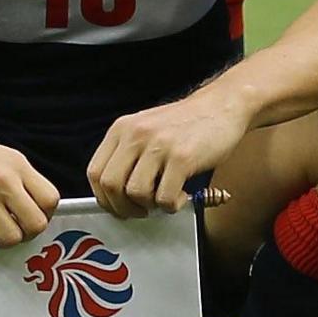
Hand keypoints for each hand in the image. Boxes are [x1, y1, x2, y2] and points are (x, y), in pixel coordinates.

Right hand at [0, 121, 59, 253]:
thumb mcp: (2, 156)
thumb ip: (21, 180)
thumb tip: (37, 209)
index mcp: (16, 165)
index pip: (50, 199)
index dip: (45, 214)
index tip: (32, 216)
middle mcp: (2, 181)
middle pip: (35, 224)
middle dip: (27, 232)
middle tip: (14, 228)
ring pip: (11, 239)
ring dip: (3, 240)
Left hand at [88, 89, 248, 216]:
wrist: (222, 105)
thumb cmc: (186, 125)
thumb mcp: (147, 130)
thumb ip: (129, 156)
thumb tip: (114, 196)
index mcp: (122, 129)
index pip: (95, 172)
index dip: (104, 198)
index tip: (117, 207)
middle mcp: (136, 134)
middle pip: (110, 185)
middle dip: (123, 208)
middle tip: (140, 211)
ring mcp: (159, 145)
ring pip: (136, 194)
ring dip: (150, 206)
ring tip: (164, 198)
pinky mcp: (182, 158)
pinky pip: (165, 198)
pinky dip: (171, 205)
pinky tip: (181, 194)